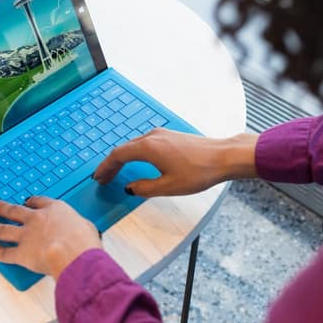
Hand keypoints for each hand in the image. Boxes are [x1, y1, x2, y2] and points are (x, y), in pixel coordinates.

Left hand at [0, 197, 101, 279]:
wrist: (73, 254)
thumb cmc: (84, 241)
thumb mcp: (87, 227)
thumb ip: (78, 227)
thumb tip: (80, 231)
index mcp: (55, 210)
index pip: (39, 202)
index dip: (30, 202)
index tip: (26, 202)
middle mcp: (37, 219)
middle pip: (14, 211)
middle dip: (2, 208)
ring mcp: (26, 236)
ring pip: (3, 229)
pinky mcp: (21, 253)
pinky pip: (4, 252)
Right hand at [93, 128, 258, 197]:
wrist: (224, 157)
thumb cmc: (199, 172)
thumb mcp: (168, 187)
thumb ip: (144, 188)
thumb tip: (130, 188)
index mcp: (148, 148)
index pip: (117, 156)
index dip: (105, 168)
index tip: (98, 178)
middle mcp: (152, 137)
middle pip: (124, 149)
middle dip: (112, 164)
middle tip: (104, 178)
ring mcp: (162, 134)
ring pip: (134, 145)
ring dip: (123, 158)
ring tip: (117, 172)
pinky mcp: (171, 136)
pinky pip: (145, 143)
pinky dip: (135, 153)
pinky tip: (137, 163)